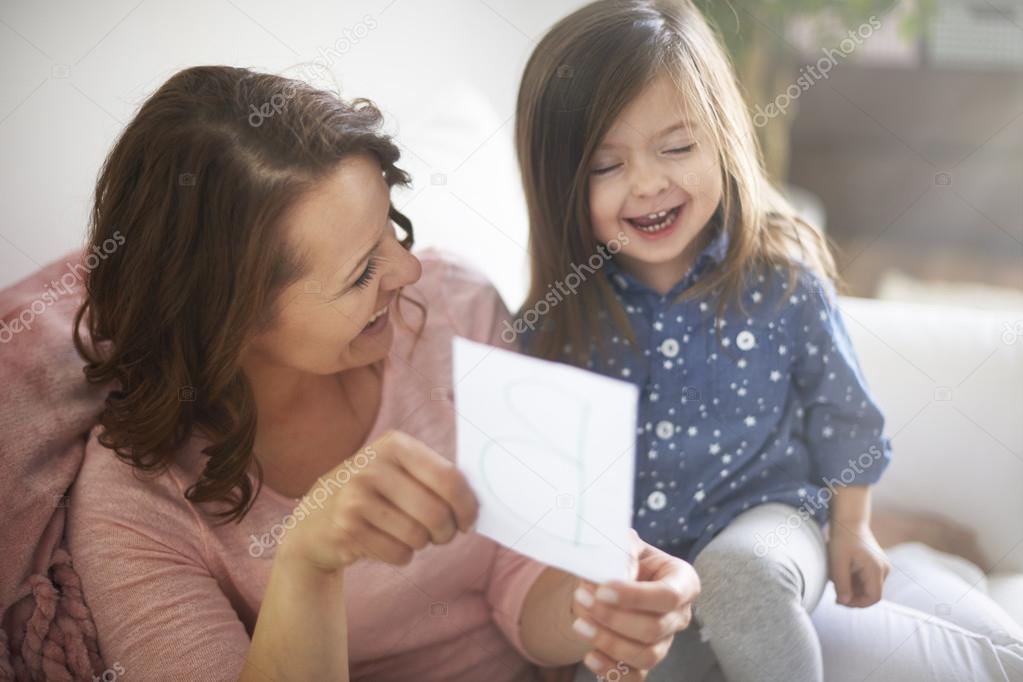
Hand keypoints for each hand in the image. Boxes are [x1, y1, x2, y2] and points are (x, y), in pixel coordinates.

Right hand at [278, 430, 478, 572]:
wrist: (314, 522)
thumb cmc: (373, 494)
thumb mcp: (397, 471)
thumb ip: (433, 476)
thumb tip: (478, 499)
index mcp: (394, 445)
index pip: (449, 477)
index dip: (467, 505)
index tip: (470, 520)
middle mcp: (372, 467)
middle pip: (437, 512)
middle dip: (447, 531)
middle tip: (443, 534)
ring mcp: (355, 497)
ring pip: (419, 536)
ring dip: (423, 544)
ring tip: (409, 534)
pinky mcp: (347, 529)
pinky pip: (399, 554)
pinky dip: (402, 556)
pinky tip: (386, 542)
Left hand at [571, 530, 699, 679]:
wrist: (611, 580)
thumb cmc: (623, 559)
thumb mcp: (625, 544)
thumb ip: (622, 548)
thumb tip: (613, 567)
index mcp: (682, 581)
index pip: (667, 595)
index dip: (635, 597)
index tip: (602, 590)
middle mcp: (680, 615)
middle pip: (655, 628)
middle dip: (614, 618)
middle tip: (582, 600)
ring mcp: (666, 642)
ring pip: (647, 656)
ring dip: (609, 643)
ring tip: (580, 625)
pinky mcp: (646, 662)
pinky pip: (635, 677)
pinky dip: (611, 670)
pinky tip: (590, 655)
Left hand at [828, 519, 890, 607]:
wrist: (849, 522)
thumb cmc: (842, 539)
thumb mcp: (838, 562)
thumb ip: (841, 583)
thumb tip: (844, 602)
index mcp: (877, 569)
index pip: (873, 597)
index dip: (857, 603)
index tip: (840, 600)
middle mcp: (884, 569)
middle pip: (870, 594)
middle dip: (853, 595)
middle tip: (835, 590)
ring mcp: (883, 567)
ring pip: (868, 588)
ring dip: (852, 588)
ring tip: (837, 577)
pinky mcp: (878, 566)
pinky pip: (867, 580)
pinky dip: (854, 581)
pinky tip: (843, 573)